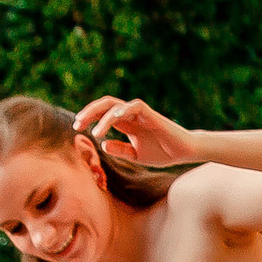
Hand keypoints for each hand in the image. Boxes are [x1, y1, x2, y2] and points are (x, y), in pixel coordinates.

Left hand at [75, 96, 202, 167]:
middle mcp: (130, 115)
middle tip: (78, 124)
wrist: (184, 152)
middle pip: (105, 105)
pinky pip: (134, 106)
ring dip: (102, 117)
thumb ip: (120, 150)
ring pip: (116, 106)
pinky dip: (123, 110)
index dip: (88, 118)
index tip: (77, 128)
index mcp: (126, 123)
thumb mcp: (136, 155)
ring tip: (95, 132)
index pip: (102, 114)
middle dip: (89, 112)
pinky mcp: (151, 115)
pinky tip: (113, 119)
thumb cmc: (162, 152)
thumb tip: (103, 145)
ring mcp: (140, 113)